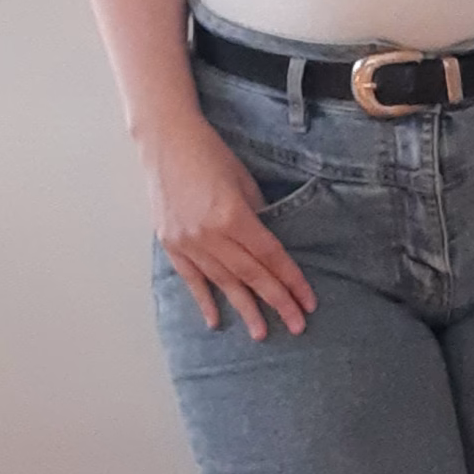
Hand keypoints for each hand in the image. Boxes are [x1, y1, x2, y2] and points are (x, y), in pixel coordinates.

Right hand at [144, 113, 318, 340]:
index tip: (308, 302)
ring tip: (262, 333)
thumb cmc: (211, 155)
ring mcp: (187, 242)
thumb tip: (269, 249)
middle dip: (276, 302)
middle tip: (297, 326)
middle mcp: (209, 234)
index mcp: (233, 216)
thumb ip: (257, 217)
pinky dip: (204, 301)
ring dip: (244, 308)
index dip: (291, 281)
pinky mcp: (170, 244)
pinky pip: (191, 279)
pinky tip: (216, 321)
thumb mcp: (244, 182)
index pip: (270, 257)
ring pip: (223, 282)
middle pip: (251, 275)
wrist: (165, 141)